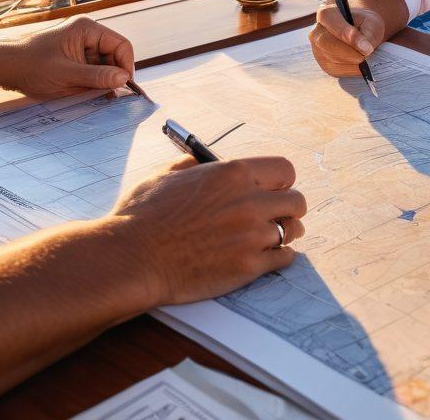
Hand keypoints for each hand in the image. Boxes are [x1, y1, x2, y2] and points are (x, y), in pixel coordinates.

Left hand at [1, 17, 134, 98]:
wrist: (5, 68)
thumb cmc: (31, 67)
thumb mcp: (66, 75)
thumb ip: (97, 77)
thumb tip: (124, 79)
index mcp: (88, 29)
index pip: (121, 45)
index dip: (126, 66)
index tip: (125, 87)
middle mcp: (87, 34)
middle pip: (114, 55)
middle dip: (113, 75)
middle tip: (110, 96)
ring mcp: (81, 46)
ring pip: (104, 65)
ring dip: (102, 81)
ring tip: (95, 96)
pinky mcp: (75, 58)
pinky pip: (93, 70)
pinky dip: (93, 82)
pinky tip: (87, 93)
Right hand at [109, 156, 305, 305]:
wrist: (132, 258)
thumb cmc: (143, 216)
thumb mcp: (168, 174)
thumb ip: (194, 165)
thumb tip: (204, 162)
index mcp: (232, 173)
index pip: (284, 170)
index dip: (280, 181)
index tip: (273, 190)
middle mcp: (248, 201)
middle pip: (297, 200)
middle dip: (288, 207)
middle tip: (277, 215)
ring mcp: (251, 236)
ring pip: (294, 230)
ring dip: (286, 232)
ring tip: (274, 236)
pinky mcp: (248, 267)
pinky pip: (284, 259)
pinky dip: (279, 258)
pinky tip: (267, 256)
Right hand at [308, 0, 384, 77]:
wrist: (362, 33)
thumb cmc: (365, 24)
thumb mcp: (372, 22)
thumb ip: (368, 33)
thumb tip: (364, 49)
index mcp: (326, 14)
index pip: (329, 20)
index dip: (343, 31)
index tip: (360, 42)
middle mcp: (316, 32)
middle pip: (326, 42)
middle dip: (350, 51)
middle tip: (367, 52)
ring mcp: (318, 50)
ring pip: (333, 58)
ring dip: (353, 60)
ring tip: (366, 54)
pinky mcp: (325, 65)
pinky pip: (338, 70)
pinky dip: (353, 68)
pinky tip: (360, 62)